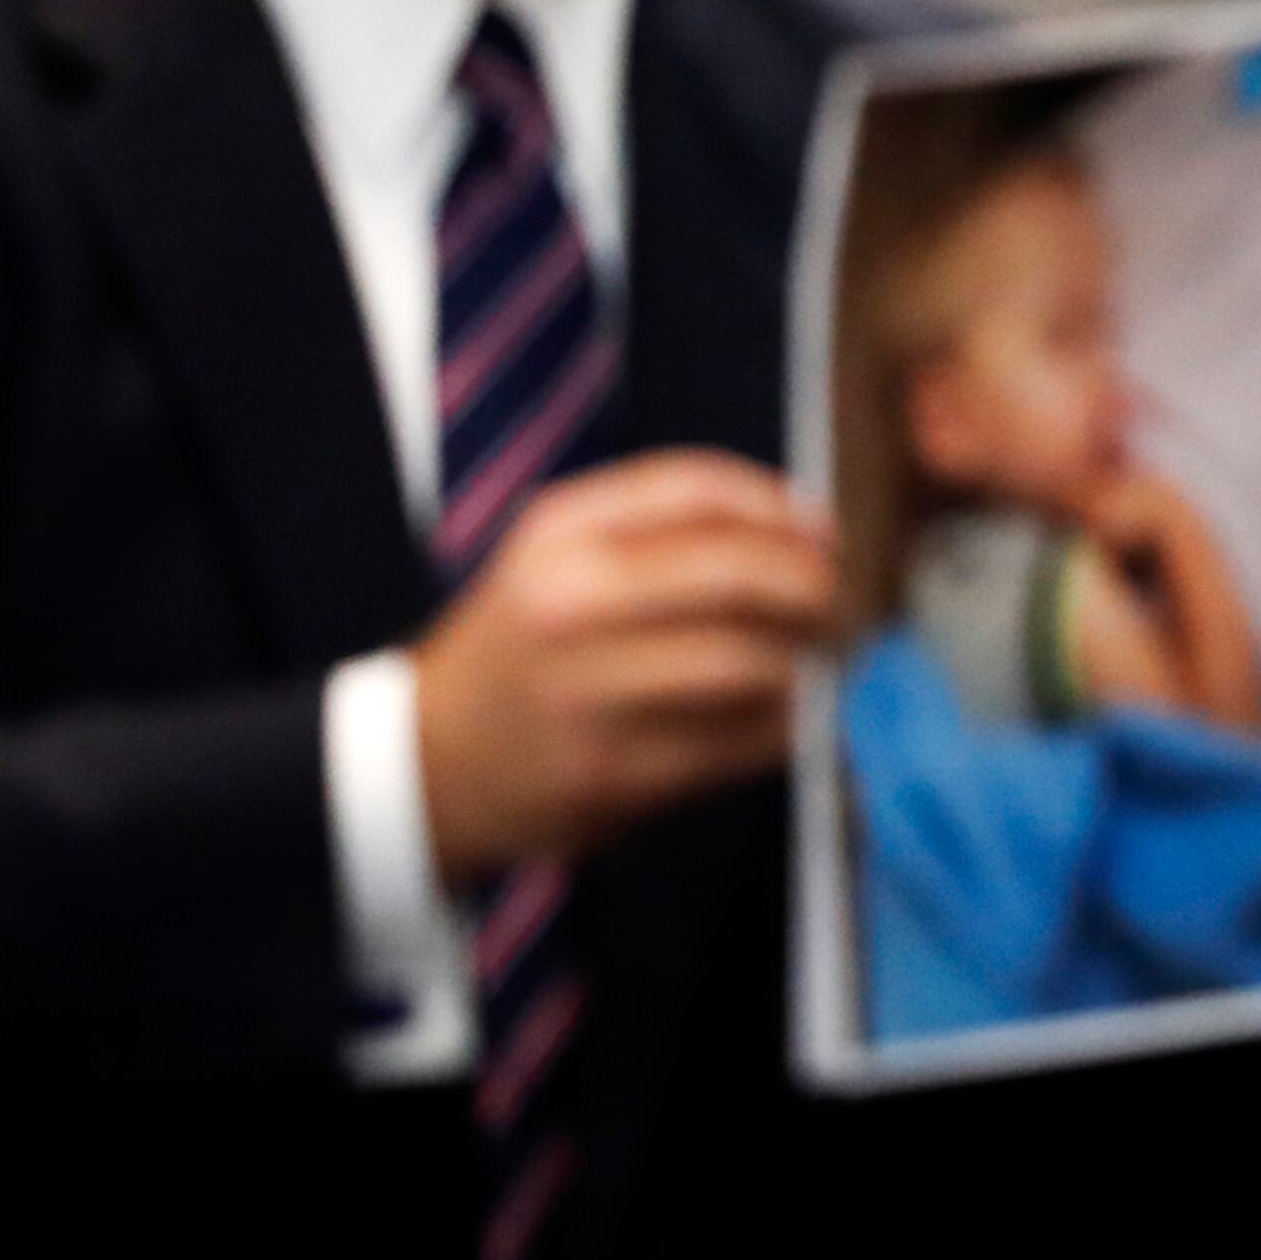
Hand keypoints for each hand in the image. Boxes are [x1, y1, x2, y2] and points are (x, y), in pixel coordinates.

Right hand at [413, 450, 837, 885]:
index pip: (698, 488)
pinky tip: (786, 716)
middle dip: (812, 585)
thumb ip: (662, 527)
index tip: (825, 531)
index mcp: (559, 534)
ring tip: (818, 660)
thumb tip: (806, 527)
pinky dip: (784, 724)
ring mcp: (589, 691)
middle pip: (736, 570)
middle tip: (838, 601)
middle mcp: (569, 602)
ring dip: (805, 660)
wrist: (422, 762)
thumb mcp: (558, 557)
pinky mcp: (613, 771)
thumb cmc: (521, 648)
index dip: (782, 506)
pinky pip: (738, 739)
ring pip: (749, 660)